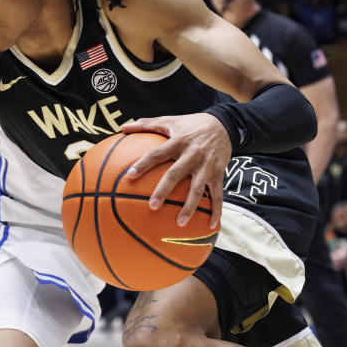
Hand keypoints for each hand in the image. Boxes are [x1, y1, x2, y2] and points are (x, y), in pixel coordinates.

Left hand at [121, 112, 230, 228]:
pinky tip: (211, 226)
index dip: (144, 163)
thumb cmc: (191, 124)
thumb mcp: (170, 120)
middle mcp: (192, 154)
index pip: (157, 154)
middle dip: (164, 190)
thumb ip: (146, 124)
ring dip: (189, 207)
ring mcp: (206, 165)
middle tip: (152, 206)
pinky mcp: (218, 173)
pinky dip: (216, 210)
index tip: (130, 175)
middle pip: (176, 174)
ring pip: (197, 189)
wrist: (224, 124)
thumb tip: (122, 127)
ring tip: (180, 223)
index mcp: (178, 141)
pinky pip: (218, 194)